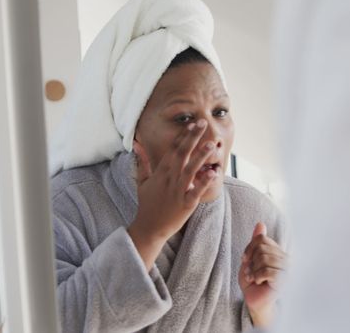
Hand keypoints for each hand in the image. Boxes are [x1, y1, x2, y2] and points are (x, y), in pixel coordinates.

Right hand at [128, 119, 217, 269]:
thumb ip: (142, 162)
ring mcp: (178, 191)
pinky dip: (204, 183)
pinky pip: (196, 192)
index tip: (192, 123)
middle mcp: (170, 178)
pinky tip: (213, 173)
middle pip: (182, 154)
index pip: (173, 149)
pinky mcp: (185, 204)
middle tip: (202, 123)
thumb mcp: (142, 181)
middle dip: (192, 138)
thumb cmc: (147, 204)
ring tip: (211, 144)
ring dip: (200, 156)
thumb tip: (137, 145)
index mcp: (161, 172)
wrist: (149, 227)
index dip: (183, 136)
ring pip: (190, 170)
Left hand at [239, 222, 286, 327]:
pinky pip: (267, 271)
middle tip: (250, 272)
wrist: (254, 300)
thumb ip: (256, 242)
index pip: (261, 238)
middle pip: (262, 248)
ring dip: (253, 270)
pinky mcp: (283, 280)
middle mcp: (284, 258)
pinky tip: (258, 282)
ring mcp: (285, 269)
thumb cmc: (252, 281)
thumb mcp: (250, 259)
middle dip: (251, 261)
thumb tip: (260, 223)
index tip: (245, 260)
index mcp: (277, 251)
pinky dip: (257, 276)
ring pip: (264, 258)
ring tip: (253, 277)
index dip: (249, 248)